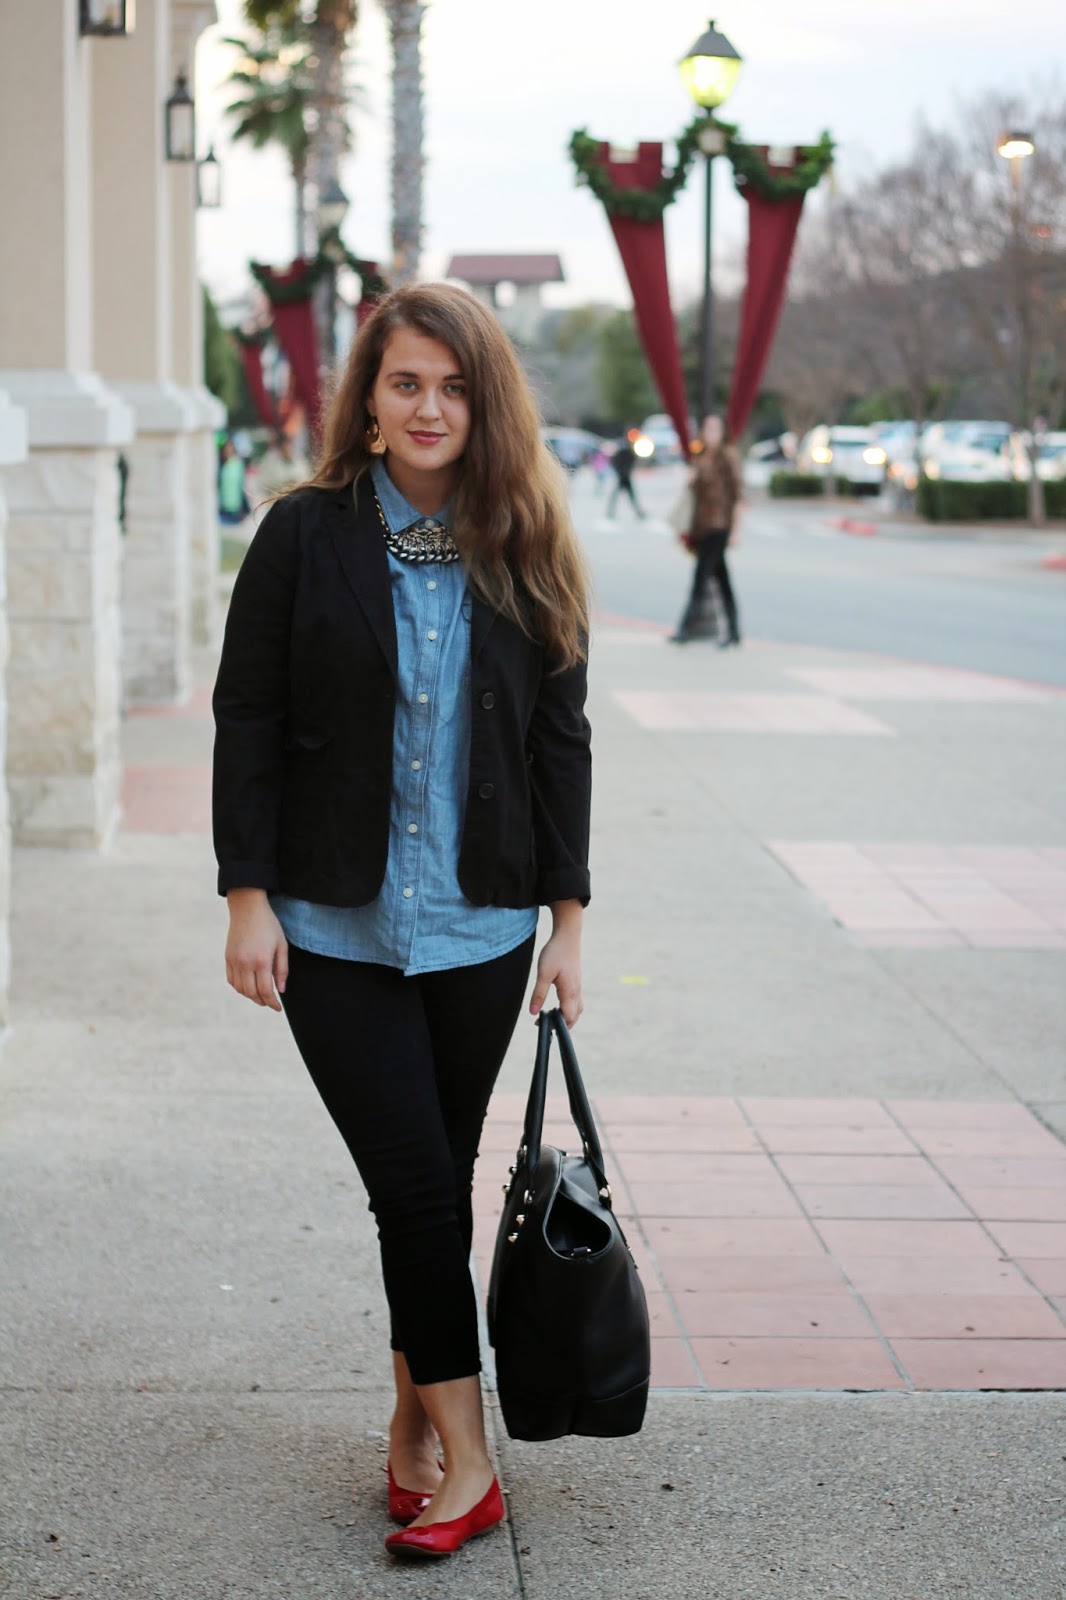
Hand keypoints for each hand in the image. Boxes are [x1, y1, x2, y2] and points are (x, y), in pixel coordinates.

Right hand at [225, 888, 287, 1011]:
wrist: (247, 908)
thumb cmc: (269, 925)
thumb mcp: (282, 945)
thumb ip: (282, 969)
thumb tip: (280, 990)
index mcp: (261, 960)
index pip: (265, 990)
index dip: (272, 1003)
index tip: (278, 1008)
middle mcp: (245, 963)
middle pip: (251, 993)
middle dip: (262, 1001)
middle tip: (270, 1003)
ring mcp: (234, 961)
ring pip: (240, 988)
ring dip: (250, 996)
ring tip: (260, 995)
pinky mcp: (228, 957)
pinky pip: (231, 980)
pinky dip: (239, 987)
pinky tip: (248, 986)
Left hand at [530, 901, 583, 1026]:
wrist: (567, 936)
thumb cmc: (556, 952)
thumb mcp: (543, 973)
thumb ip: (539, 994)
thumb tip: (533, 1012)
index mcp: (570, 992)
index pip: (568, 1018)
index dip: (557, 1026)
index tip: (540, 1024)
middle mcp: (577, 991)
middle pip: (574, 1016)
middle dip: (563, 1025)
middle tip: (545, 1023)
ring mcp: (577, 986)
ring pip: (576, 1009)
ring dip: (567, 1016)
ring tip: (552, 1017)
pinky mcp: (575, 981)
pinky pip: (575, 1001)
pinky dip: (568, 1008)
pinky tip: (559, 1004)